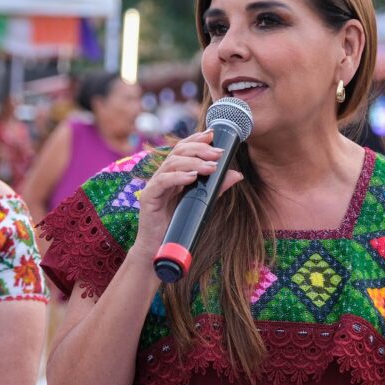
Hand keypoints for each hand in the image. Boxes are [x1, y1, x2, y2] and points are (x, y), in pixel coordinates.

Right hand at [132, 131, 243, 254]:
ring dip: (193, 163)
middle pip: (178, 152)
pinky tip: (191, 177)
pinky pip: (162, 181)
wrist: (159, 249)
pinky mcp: (148, 198)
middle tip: (218, 153)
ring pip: (171, 164)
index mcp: (173, 174)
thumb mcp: (201, 203)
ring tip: (210, 167)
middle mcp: (162, 176)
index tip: (213, 135)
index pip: (183, 149)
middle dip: (199, 149)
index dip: (196, 139)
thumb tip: (237, 174)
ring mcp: (154, 186)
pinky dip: (178, 177)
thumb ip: (216, 187)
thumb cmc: (179, 225)